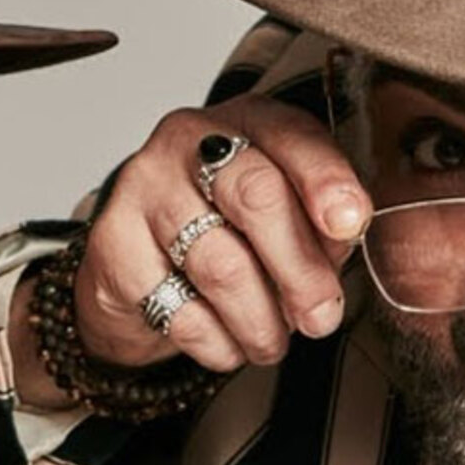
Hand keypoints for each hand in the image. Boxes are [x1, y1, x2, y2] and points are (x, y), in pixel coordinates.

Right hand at [75, 93, 369, 371]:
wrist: (138, 262)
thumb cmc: (229, 229)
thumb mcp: (288, 212)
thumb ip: (323, 223)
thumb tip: (343, 242)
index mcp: (248, 121)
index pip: (293, 137)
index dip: (326, 181)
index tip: (351, 223)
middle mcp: (191, 140)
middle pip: (256, 196)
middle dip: (300, 268)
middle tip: (321, 316)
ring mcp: (145, 188)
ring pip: (220, 265)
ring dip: (260, 321)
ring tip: (272, 342)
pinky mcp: (114, 244)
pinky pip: (180, 309)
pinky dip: (218, 342)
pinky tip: (228, 343)